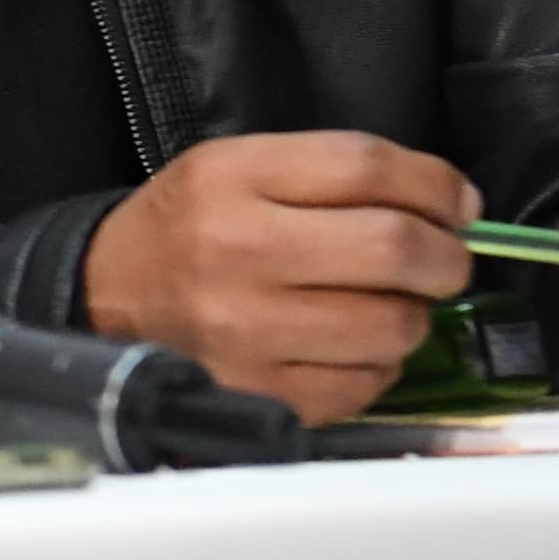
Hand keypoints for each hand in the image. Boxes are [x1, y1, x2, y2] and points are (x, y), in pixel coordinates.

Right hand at [81, 130, 473, 423]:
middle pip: (395, 246)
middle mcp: (236, 250)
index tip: (455, 202)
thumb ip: (337, 173)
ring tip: (381, 304)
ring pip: (395, 324)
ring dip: (411, 315)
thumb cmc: (185, 229)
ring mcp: (248, 331)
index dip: (434, 184)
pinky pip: (370, 383)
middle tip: (440, 260)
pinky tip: (345, 345)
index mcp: (228, 178)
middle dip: (445, 256)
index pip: (366, 166)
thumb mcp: (236, 168)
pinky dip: (377, 364)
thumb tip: (456, 205)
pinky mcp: (262, 393)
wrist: (102, 299)